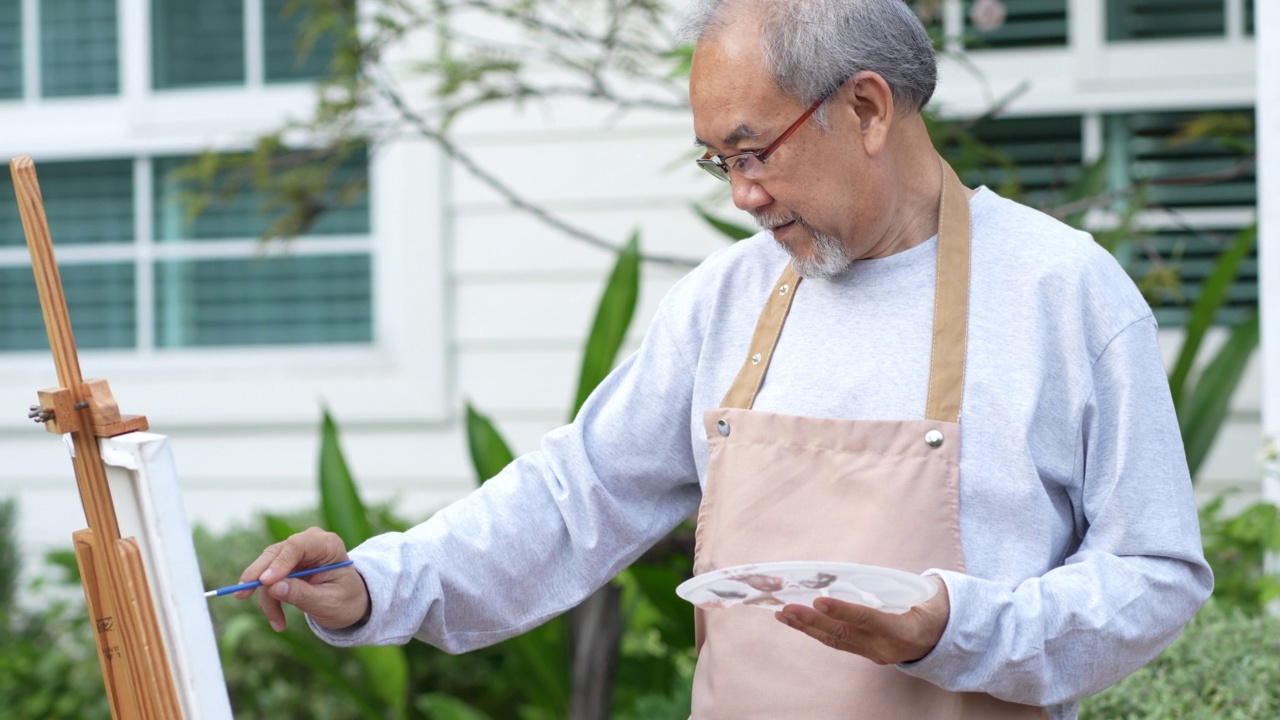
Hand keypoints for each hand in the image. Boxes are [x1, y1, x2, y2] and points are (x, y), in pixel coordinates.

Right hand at [237, 526, 369, 631]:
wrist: (351, 602)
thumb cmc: (346, 600)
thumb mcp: (328, 603)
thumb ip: (302, 594)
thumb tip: (274, 588)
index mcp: (328, 545)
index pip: (298, 544)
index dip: (279, 562)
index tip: (265, 582)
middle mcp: (310, 542)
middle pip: (276, 553)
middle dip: (258, 576)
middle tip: (241, 594)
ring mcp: (296, 552)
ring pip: (266, 568)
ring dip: (266, 597)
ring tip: (277, 623)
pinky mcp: (286, 564)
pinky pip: (268, 579)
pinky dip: (269, 599)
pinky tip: (277, 620)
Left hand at [775, 577, 949, 664]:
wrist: (943, 637)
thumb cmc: (931, 607)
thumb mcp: (924, 595)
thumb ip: (895, 586)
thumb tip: (858, 570)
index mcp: (904, 630)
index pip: (867, 619)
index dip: (843, 610)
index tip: (819, 600)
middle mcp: (885, 647)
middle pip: (843, 634)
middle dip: (812, 620)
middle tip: (786, 608)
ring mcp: (874, 653)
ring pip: (835, 640)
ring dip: (806, 627)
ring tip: (783, 614)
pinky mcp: (866, 653)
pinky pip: (838, 643)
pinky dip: (816, 631)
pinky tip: (798, 622)